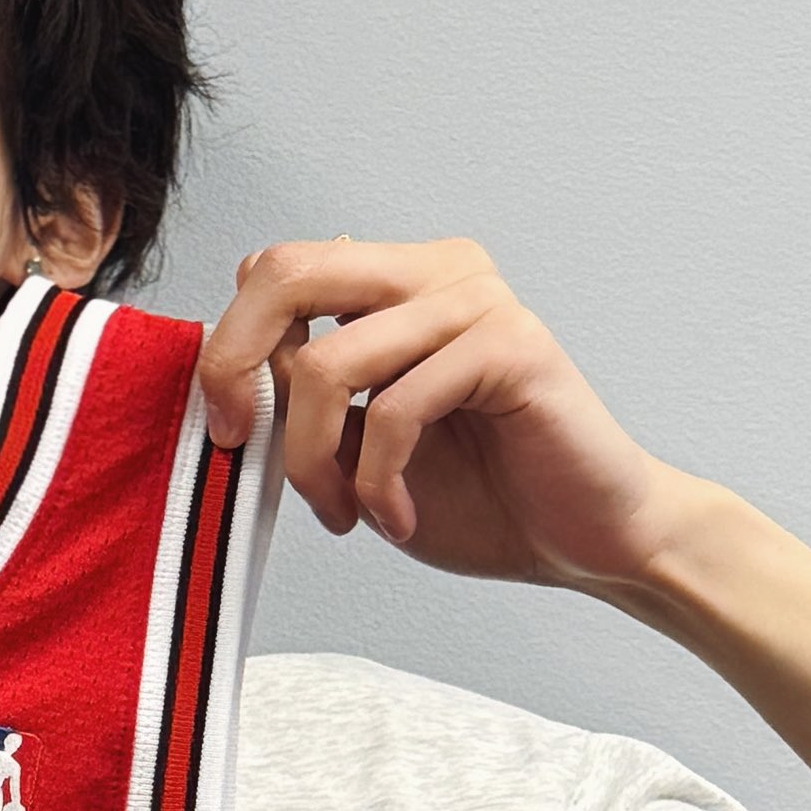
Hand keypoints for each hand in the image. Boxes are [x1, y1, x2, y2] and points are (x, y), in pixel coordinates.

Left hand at [196, 235, 712, 594]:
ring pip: (328, 364)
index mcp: (398, 279)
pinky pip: (396, 408)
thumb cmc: (483, 495)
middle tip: (237, 444)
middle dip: (236, 367)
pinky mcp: (512, 346)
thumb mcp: (357, 442)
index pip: (275, 270)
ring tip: (346, 512)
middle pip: (287, 275)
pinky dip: (376, 481)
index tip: (225, 428)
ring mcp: (477, 301)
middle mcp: (437, 270)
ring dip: (314, 461)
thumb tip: (236, 367)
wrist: (586, 540)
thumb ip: (305, 391)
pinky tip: (396, 518)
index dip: (227, 348)